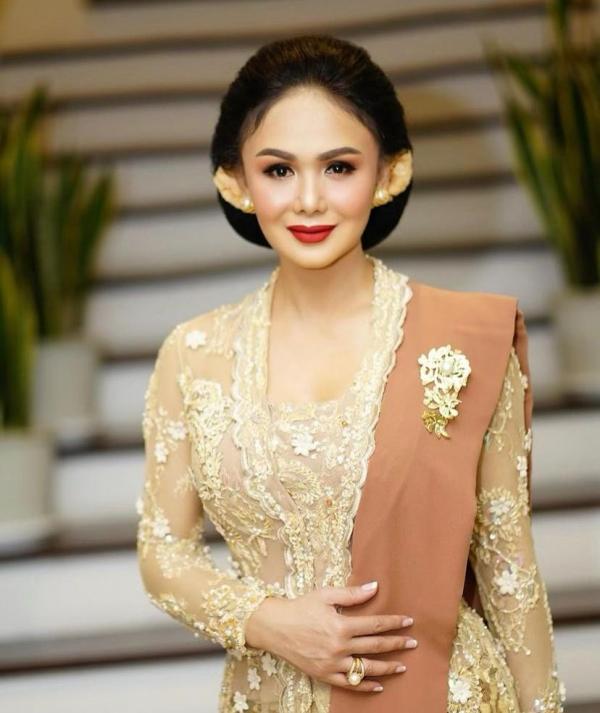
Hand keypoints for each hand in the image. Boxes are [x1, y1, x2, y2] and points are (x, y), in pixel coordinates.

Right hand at [244, 581, 415, 692]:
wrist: (275, 627)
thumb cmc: (300, 607)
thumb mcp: (325, 595)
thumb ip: (352, 594)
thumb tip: (374, 587)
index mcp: (341, 625)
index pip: (375, 625)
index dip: (393, 623)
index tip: (408, 621)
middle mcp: (339, 647)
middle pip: (375, 647)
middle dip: (396, 644)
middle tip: (412, 643)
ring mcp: (332, 664)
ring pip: (366, 668)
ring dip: (387, 667)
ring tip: (401, 666)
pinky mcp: (324, 675)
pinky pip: (349, 684)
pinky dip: (365, 685)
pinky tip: (378, 684)